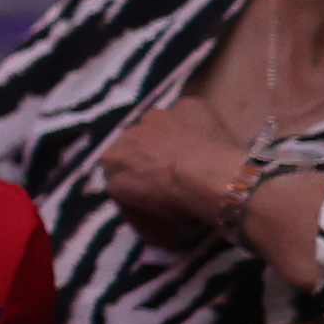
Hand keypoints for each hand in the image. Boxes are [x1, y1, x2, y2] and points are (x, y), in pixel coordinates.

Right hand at [94, 100, 260, 252]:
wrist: (212, 178)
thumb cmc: (177, 202)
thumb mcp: (148, 219)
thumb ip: (140, 208)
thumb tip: (153, 218)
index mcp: (111, 162)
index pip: (117, 172)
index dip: (137, 182)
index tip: (155, 195)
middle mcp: (128, 133)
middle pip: (137, 145)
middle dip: (150, 156)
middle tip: (175, 175)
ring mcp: (157, 115)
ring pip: (160, 126)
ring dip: (171, 137)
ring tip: (195, 155)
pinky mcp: (186, 105)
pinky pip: (188, 115)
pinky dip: (196, 125)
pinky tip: (211, 140)